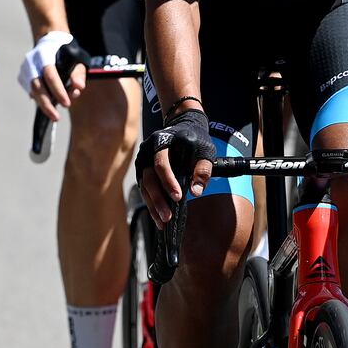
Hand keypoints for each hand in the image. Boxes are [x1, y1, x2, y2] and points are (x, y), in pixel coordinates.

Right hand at [17, 31, 85, 119]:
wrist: (49, 40)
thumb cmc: (67, 52)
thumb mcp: (78, 58)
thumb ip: (78, 73)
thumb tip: (79, 88)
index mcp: (45, 55)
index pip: (50, 75)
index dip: (58, 91)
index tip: (67, 104)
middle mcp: (31, 62)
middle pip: (36, 86)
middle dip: (46, 104)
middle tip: (56, 117)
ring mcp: (24, 69)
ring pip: (32, 91)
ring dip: (43, 104)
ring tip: (54, 114)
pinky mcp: (22, 76)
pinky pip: (31, 91)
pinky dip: (40, 99)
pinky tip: (49, 103)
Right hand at [135, 108, 216, 228]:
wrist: (184, 125)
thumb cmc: (196, 139)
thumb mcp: (205, 150)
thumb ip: (203, 170)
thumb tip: (196, 192)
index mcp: (162, 142)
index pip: (161, 164)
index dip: (168, 182)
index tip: (178, 197)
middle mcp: (147, 151)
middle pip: (149, 178)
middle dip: (158, 200)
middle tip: (168, 217)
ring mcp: (142, 160)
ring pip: (144, 187)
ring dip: (153, 206)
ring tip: (163, 223)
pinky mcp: (142, 170)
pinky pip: (145, 189)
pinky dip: (151, 203)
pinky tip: (159, 217)